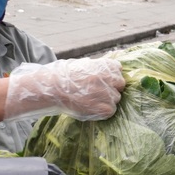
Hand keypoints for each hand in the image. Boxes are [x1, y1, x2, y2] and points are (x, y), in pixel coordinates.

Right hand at [4, 58, 124, 120]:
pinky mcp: (105, 108)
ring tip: (91, 99)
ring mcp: (108, 94)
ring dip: (107, 100)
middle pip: (120, 84)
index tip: (102, 79)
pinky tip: (91, 107)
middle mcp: (109, 78)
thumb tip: (111, 68)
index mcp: (105, 65)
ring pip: (116, 98)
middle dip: (112, 87)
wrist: (53, 88)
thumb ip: (98, 66)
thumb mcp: (83, 64)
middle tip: (97, 91)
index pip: (118, 68)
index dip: (110, 75)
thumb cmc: (65, 76)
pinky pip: (111, 110)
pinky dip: (103, 111)